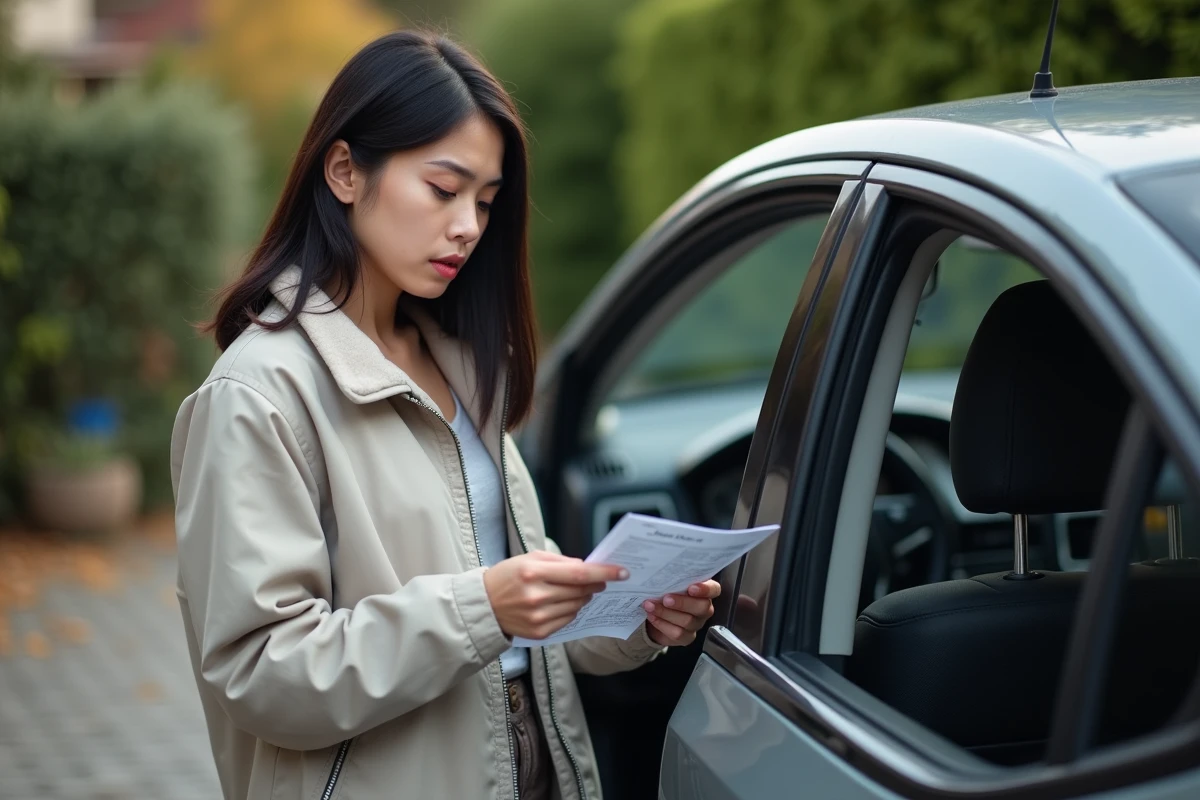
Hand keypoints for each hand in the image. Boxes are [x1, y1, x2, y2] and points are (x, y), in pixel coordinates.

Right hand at [484, 551, 627, 639]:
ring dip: (584, 597)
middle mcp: (536, 597)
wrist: (484, 605)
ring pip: (577, 606)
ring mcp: (538, 617)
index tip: (621, 571)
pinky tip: (562, 603)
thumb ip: (560, 561)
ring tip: (576, 591)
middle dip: (596, 585)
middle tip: (601, 580)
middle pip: (581, 591)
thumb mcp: (530, 558)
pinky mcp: (539, 632)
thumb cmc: (509, 576)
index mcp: (533, 573)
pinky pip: (568, 619)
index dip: (603, 573)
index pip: (579, 574)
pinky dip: (572, 610)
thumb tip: (587, 567)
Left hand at [643, 580, 720, 646]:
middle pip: (702, 607)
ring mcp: (696, 624)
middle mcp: (704, 608)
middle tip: (665, 599)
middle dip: (682, 603)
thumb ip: (671, 578)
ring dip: (666, 613)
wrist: (653, 613)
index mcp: (704, 591)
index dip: (705, 589)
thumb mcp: (669, 582)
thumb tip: (661, 569)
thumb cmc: (664, 591)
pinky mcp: (686, 637)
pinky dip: (662, 624)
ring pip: (687, 621)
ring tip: (650, 605)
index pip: (714, 589)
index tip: (691, 588)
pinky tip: (652, 616)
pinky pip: (678, 634)